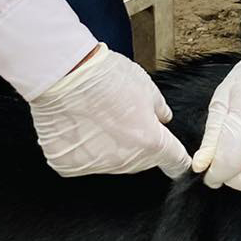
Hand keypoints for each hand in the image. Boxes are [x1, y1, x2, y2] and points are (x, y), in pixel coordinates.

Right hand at [30, 45, 193, 177]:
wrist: (64, 75)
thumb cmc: (105, 76)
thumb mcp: (145, 86)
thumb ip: (159, 109)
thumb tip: (162, 119)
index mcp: (152, 142)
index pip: (175, 162)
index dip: (176, 158)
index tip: (173, 156)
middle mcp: (126, 160)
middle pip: (140, 161)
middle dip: (137, 143)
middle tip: (120, 117)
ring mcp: (96, 166)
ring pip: (111, 162)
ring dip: (108, 146)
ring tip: (95, 118)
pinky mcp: (69, 165)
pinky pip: (81, 161)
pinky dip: (80, 147)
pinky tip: (77, 126)